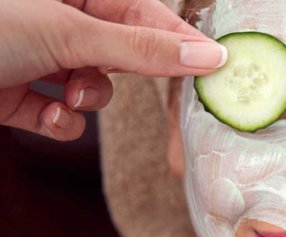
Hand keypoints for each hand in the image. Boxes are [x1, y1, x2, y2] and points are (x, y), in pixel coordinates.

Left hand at [0, 0, 226, 140]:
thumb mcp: (67, 31)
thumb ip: (141, 48)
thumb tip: (206, 56)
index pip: (142, 14)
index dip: (176, 40)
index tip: (214, 66)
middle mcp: (56, 20)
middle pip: (121, 52)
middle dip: (121, 74)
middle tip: (129, 82)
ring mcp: (38, 59)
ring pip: (94, 87)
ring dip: (87, 100)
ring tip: (66, 97)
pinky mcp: (20, 96)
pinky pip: (62, 115)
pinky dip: (58, 122)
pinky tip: (41, 116)